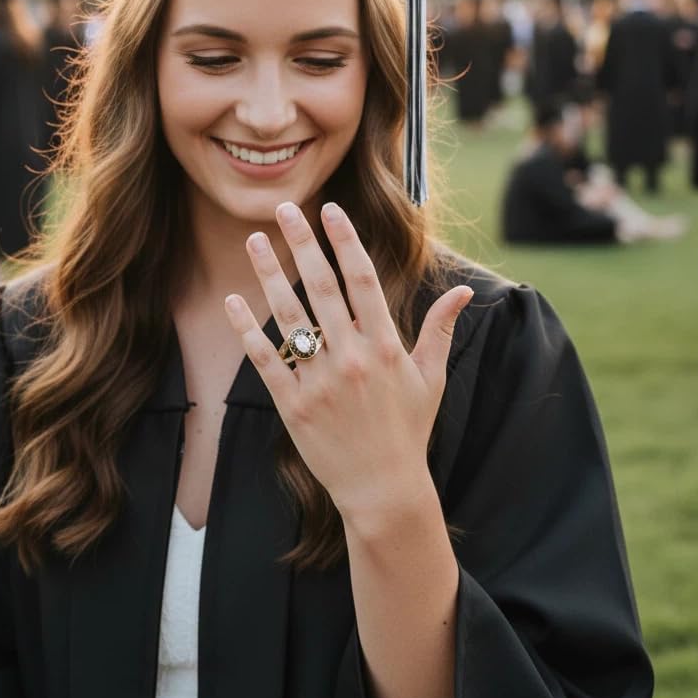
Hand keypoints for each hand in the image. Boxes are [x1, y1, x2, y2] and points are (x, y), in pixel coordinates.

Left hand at [223, 201, 472, 524]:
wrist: (382, 489)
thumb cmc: (408, 431)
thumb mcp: (431, 379)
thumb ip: (441, 330)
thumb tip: (463, 290)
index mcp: (386, 346)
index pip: (363, 280)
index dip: (346, 241)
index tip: (331, 210)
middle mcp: (352, 357)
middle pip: (322, 287)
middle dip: (303, 243)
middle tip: (285, 208)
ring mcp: (320, 381)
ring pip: (289, 316)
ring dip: (269, 274)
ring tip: (254, 240)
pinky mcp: (293, 405)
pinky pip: (265, 360)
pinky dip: (247, 330)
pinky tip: (234, 300)